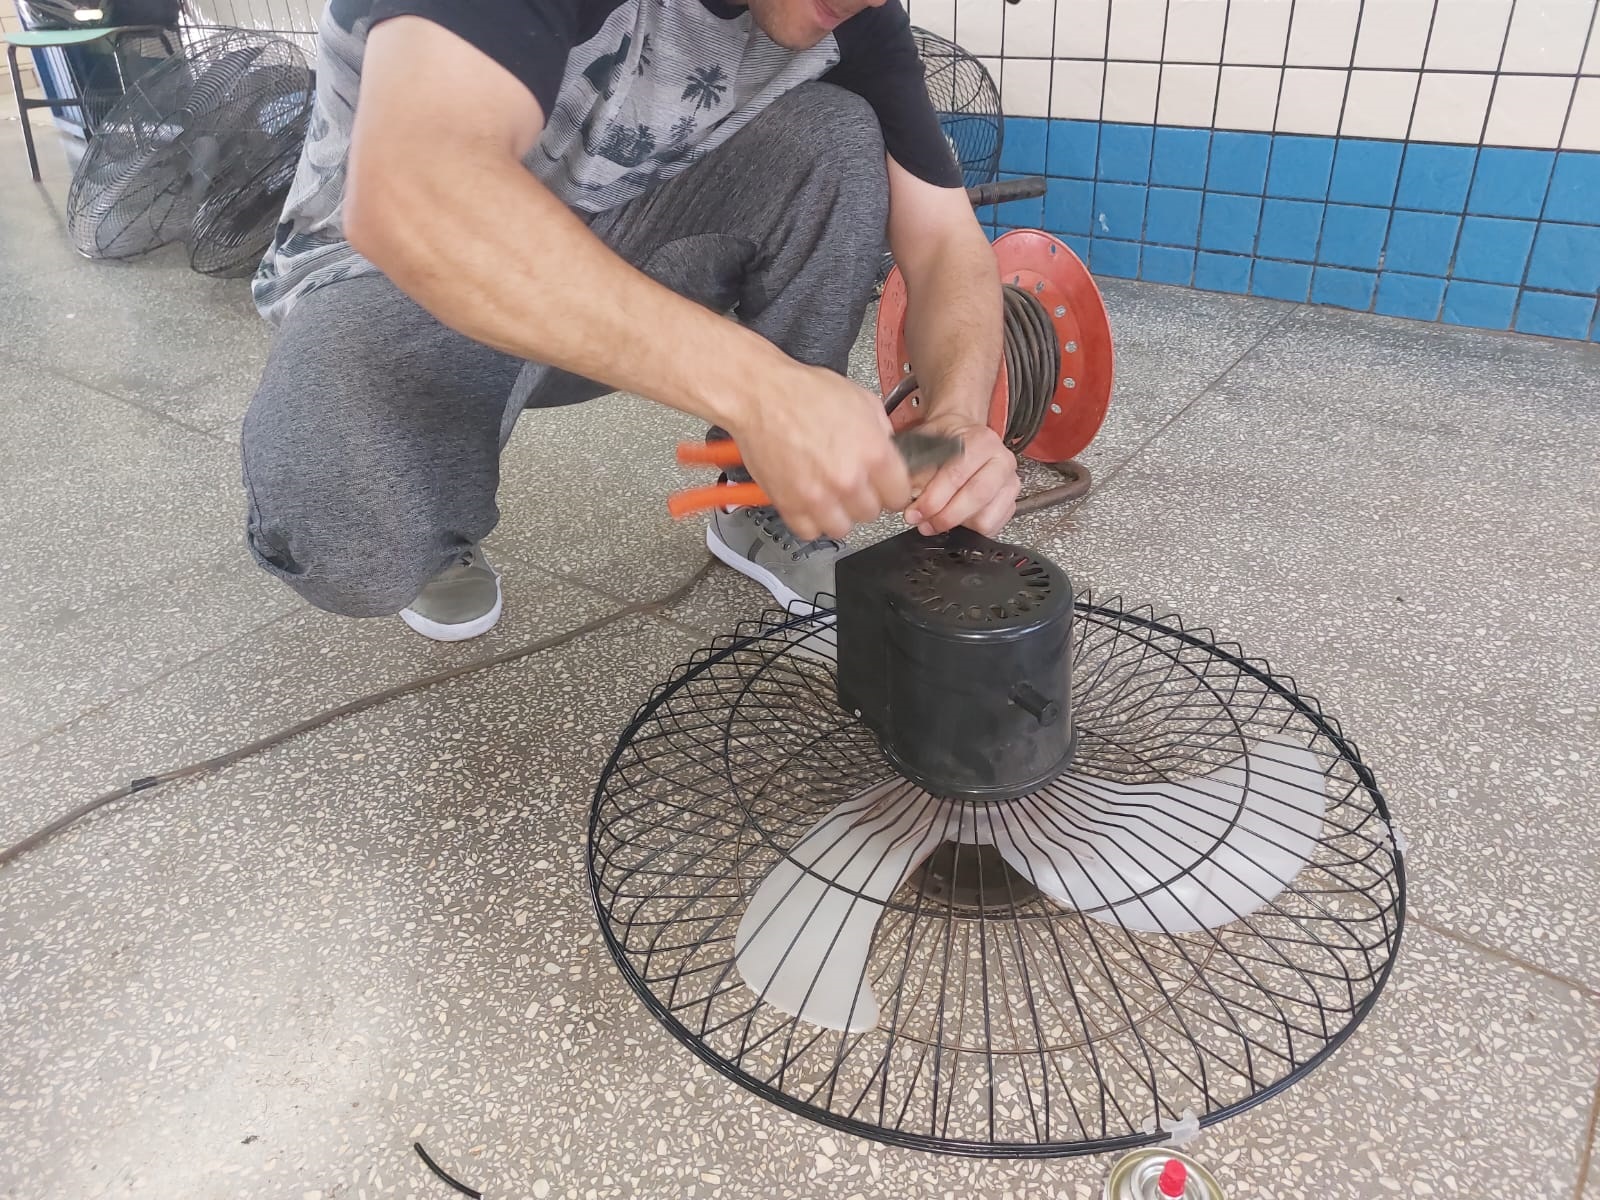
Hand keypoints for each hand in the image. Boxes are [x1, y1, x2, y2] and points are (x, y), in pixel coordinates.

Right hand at [727, 365, 912, 541]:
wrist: (760, 395)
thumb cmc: (804, 393)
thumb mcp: (861, 401)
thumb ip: (881, 432)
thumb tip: (887, 451)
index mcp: (874, 454)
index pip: (900, 496)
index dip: (893, 489)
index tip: (885, 486)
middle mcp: (848, 480)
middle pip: (872, 513)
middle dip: (864, 498)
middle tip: (852, 482)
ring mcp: (818, 496)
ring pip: (842, 528)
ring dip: (838, 514)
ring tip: (831, 495)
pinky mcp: (789, 505)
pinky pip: (809, 531)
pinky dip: (810, 520)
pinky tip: (810, 502)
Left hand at [902, 412, 1018, 536]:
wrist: (964, 438)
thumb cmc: (947, 440)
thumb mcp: (925, 443)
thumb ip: (916, 469)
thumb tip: (905, 496)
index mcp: (982, 440)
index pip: (958, 473)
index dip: (933, 498)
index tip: (915, 512)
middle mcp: (1001, 460)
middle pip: (976, 496)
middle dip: (945, 516)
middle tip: (924, 523)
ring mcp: (1010, 483)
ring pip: (985, 517)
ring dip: (957, 525)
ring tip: (935, 521)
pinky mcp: (1010, 503)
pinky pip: (991, 526)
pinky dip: (970, 529)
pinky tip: (955, 520)